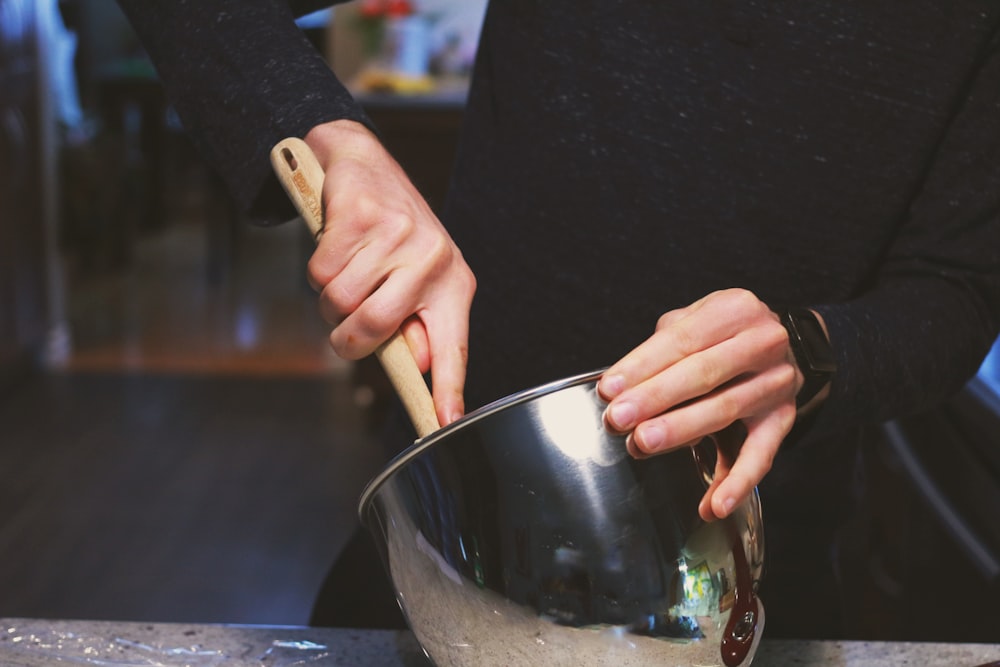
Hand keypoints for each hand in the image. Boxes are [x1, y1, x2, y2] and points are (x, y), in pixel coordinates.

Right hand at [304, 120, 475, 426]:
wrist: (363, 162)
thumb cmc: (391, 233)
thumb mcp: (417, 276)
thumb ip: (417, 322)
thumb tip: (421, 364)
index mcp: (453, 284)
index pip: (452, 347)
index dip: (447, 389)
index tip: (444, 423)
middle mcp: (432, 260)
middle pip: (372, 329)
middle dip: (345, 336)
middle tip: (345, 320)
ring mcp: (396, 236)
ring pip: (338, 301)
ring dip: (329, 296)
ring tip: (348, 268)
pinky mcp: (360, 216)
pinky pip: (320, 271)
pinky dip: (317, 265)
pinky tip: (337, 243)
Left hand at [598, 288, 804, 520]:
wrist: (785, 344)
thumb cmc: (722, 335)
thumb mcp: (694, 321)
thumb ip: (660, 348)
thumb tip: (619, 387)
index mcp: (735, 310)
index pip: (682, 339)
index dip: (642, 365)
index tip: (609, 389)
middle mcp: (763, 342)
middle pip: (702, 373)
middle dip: (655, 398)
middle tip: (619, 418)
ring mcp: (777, 382)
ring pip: (725, 410)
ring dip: (681, 430)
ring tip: (643, 444)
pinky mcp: (784, 419)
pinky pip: (761, 456)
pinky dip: (737, 483)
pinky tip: (712, 505)